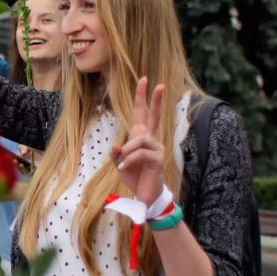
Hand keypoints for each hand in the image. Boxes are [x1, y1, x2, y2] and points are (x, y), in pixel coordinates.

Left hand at [109, 77, 165, 205]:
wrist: (144, 195)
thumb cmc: (134, 176)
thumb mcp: (119, 163)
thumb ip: (115, 153)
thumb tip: (115, 144)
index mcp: (141, 137)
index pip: (142, 114)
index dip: (142, 97)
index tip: (143, 79)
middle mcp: (151, 139)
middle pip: (154, 116)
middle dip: (156, 100)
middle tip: (161, 84)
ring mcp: (157, 148)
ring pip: (139, 139)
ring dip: (127, 150)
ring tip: (122, 162)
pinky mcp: (158, 159)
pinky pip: (140, 153)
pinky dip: (129, 160)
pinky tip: (124, 167)